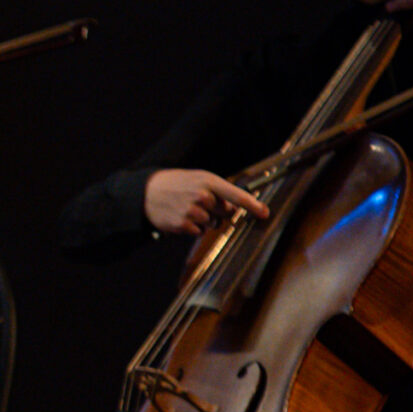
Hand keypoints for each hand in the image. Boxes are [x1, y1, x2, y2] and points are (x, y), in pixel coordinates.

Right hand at [144, 169, 268, 236]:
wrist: (147, 192)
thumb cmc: (177, 184)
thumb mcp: (198, 179)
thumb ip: (218, 191)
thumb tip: (234, 209)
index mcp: (208, 181)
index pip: (236, 195)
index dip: (253, 205)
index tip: (265, 213)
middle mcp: (202, 195)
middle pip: (225, 212)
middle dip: (218, 211)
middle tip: (200, 203)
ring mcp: (192, 211)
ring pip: (212, 224)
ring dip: (204, 220)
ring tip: (187, 209)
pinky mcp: (183, 224)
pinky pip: (199, 232)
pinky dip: (193, 228)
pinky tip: (182, 217)